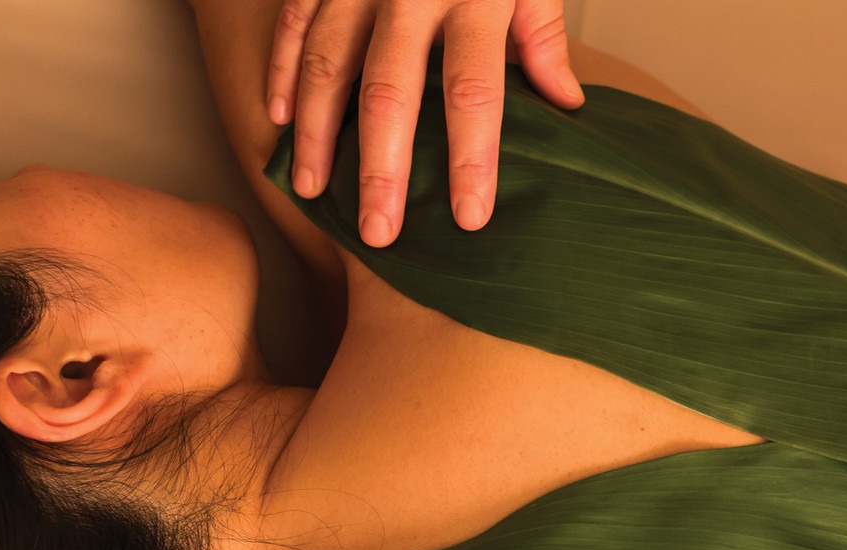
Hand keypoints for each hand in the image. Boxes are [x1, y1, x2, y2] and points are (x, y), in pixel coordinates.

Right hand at [267, 0, 584, 246]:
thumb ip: (541, 37)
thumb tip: (567, 105)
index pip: (473, 93)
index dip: (471, 160)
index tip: (469, 217)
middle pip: (390, 92)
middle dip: (382, 169)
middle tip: (380, 231)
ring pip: (329, 64)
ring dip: (318, 133)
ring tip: (313, 192)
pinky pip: (295, 22)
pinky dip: (281, 71)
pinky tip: (279, 121)